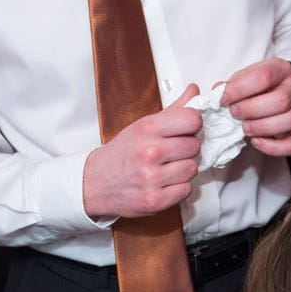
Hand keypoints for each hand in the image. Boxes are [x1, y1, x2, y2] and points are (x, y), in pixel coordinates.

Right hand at [82, 84, 201, 218]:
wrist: (95, 183)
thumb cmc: (122, 154)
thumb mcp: (143, 126)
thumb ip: (173, 110)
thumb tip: (195, 91)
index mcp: (147, 128)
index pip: (192, 119)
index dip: (193, 125)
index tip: (186, 130)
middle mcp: (149, 152)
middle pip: (194, 146)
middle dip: (187, 149)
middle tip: (173, 152)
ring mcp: (152, 177)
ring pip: (192, 168)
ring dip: (184, 169)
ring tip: (168, 168)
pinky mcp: (155, 200)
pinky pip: (186, 190)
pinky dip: (179, 188)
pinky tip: (166, 183)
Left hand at [220, 58, 290, 156]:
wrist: (283, 89)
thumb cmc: (261, 85)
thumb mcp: (247, 77)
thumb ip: (233, 84)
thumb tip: (218, 91)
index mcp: (280, 70)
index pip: (264, 77)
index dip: (240, 90)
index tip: (224, 99)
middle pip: (281, 101)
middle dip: (252, 110)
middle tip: (235, 114)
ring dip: (262, 128)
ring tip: (245, 127)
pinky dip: (272, 147)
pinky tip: (256, 141)